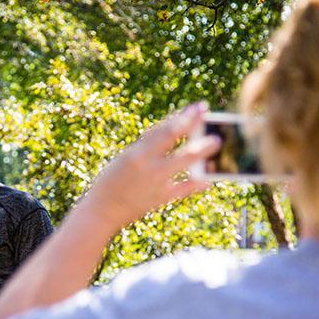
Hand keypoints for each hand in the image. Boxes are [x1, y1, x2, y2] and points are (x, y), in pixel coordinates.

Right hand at [81, 102, 220, 230]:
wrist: (102, 212)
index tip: (199, 107)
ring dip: (200, 152)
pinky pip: (183, 189)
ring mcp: (155, 183)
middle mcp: (146, 166)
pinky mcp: (160, 199)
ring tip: (216, 142)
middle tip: (209, 116)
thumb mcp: (124, 158)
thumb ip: (147, 147)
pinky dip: (197, 183)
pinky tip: (210, 178)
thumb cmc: (112, 180)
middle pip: (173, 142)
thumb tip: (175, 131)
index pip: (162, 130)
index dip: (182, 117)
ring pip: (183, 164)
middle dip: (192, 127)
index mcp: (135, 153)